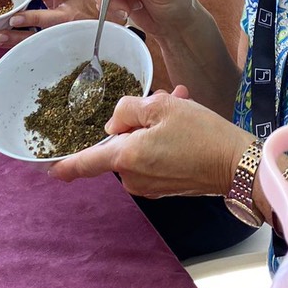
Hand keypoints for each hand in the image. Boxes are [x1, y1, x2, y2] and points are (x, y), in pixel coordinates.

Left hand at [0, 0, 98, 46]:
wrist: (96, 27)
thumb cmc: (78, 5)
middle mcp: (71, 14)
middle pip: (52, 18)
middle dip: (32, 19)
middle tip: (13, 20)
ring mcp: (64, 33)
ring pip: (41, 37)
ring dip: (19, 38)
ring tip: (0, 37)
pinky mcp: (58, 45)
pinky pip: (37, 47)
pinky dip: (18, 47)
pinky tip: (3, 44)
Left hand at [50, 85, 250, 198]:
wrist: (238, 166)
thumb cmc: (202, 134)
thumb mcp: (163, 106)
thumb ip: (129, 109)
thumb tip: (116, 123)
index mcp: (126, 157)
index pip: (86, 163)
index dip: (66, 165)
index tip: (50, 169)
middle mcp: (133, 177)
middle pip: (120, 144)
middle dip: (138, 120)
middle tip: (166, 100)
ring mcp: (150, 185)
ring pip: (140, 147)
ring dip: (155, 127)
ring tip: (183, 105)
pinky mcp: (166, 187)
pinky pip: (155, 158)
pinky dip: (165, 141)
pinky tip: (187, 122)